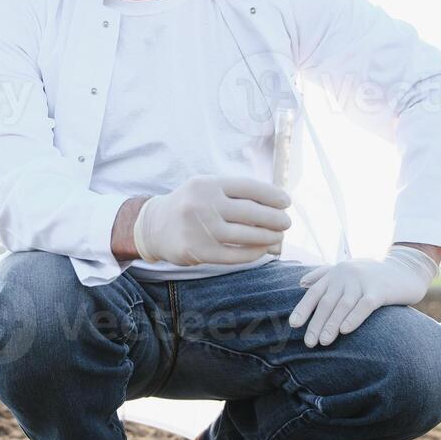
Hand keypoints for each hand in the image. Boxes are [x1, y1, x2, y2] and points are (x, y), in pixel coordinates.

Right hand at [133, 174, 291, 265]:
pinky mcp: (198, 251)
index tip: (286, 202)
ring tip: (278, 237)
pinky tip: (262, 250)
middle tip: (286, 222)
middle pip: (251, 212)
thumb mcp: (206, 188)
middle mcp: (203, 204)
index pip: (248, 187)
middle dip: (275, 218)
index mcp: (207, 184)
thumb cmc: (190, 205)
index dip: (271, 194)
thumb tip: (275, 205)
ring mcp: (200, 229)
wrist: (154, 226)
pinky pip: (235, 255)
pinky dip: (254, 253)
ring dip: (268, 237)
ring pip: (246, 235)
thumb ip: (235, 193)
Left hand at [288, 245, 438, 346]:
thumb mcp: (347, 270)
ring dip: (331, 324)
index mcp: (336, 273)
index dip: (303, 309)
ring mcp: (363, 282)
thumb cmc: (373, 275)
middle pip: (326, 302)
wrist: (406, 269)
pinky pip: (365, 306)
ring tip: (323, 342)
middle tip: (309, 343)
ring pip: (343, 305)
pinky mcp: (380, 290)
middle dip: (316, 323)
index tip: (293, 325)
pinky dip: (354, 318)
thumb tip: (301, 283)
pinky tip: (345, 331)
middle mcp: (346, 276)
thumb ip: (323, 275)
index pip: (314, 293)